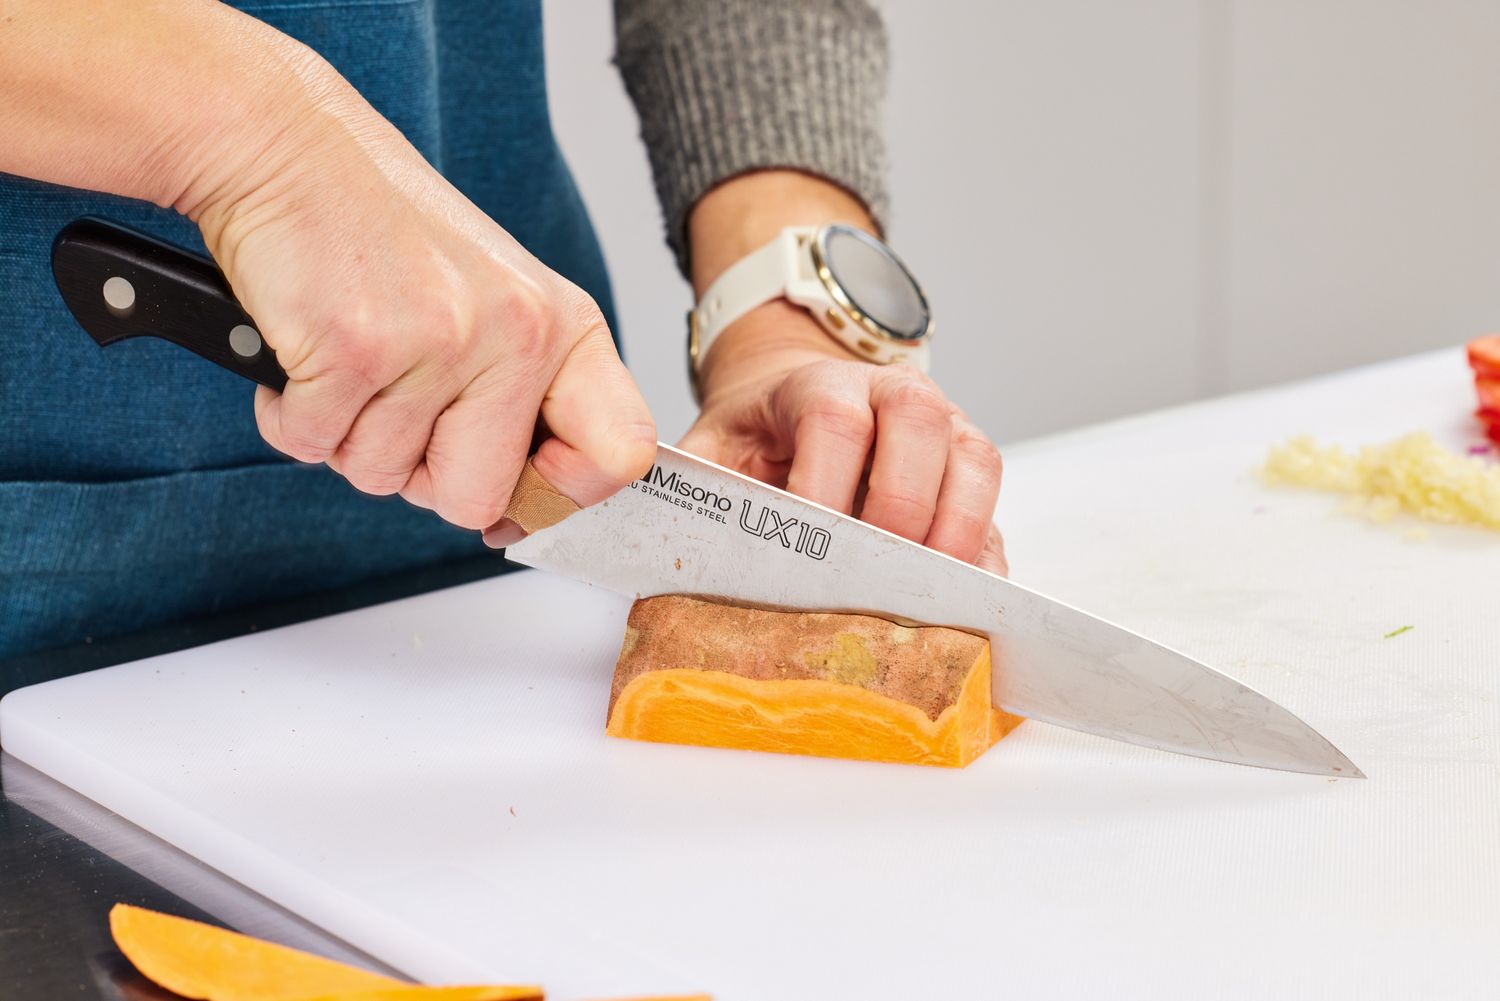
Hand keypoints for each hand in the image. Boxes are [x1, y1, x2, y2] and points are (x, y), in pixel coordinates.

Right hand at [189, 58, 654, 541]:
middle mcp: (519, 334)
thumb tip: (519, 517)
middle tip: (395, 403)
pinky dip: (292, 415)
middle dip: (419, 476)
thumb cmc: (387, 237)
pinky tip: (307, 352)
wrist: (288, 151)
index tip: (516, 479)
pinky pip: (313, 446)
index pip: (620, 455)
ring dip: (347, 435)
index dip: (562, 494)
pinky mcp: (355, 347)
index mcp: (565, 329)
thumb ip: (524, 399)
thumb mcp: (498, 304)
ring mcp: (440, 341)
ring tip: (349, 355)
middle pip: (476, 500)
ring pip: (383, 477)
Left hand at [679, 301, 1007, 574]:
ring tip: (928, 599)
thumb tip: (664, 545)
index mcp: (820, 385)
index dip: (826, 483)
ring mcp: (944, 429)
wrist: (799, 395)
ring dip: (955, 533)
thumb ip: (698, 488)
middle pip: (919, 428)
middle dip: (899, 507)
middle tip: (874, 578)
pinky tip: (963, 608)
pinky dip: (983, 561)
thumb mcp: (713, 449)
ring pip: (974, 462)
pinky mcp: (970, 472)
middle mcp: (894, 395)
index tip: (809, 545)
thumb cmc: (757, 435)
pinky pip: (995, 509)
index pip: (834, 421)